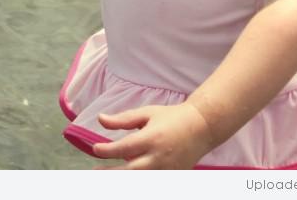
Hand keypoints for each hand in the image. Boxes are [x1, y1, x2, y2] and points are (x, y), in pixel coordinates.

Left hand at [92, 102, 213, 169]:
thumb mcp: (148, 113)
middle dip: (110, 174)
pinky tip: (129, 177)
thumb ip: (123, 119)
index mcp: (151, 138)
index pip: (124, 148)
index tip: (95, 149)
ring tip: (108, 179)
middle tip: (95, 173)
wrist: (201, 127)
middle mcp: (158, 157)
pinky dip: (140, 181)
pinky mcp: (171, 177)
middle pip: (129, 172)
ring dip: (123, 180)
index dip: (107, 150)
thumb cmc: (172, 117)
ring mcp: (165, 170)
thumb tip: (100, 119)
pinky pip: (152, 182)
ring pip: (140, 181)